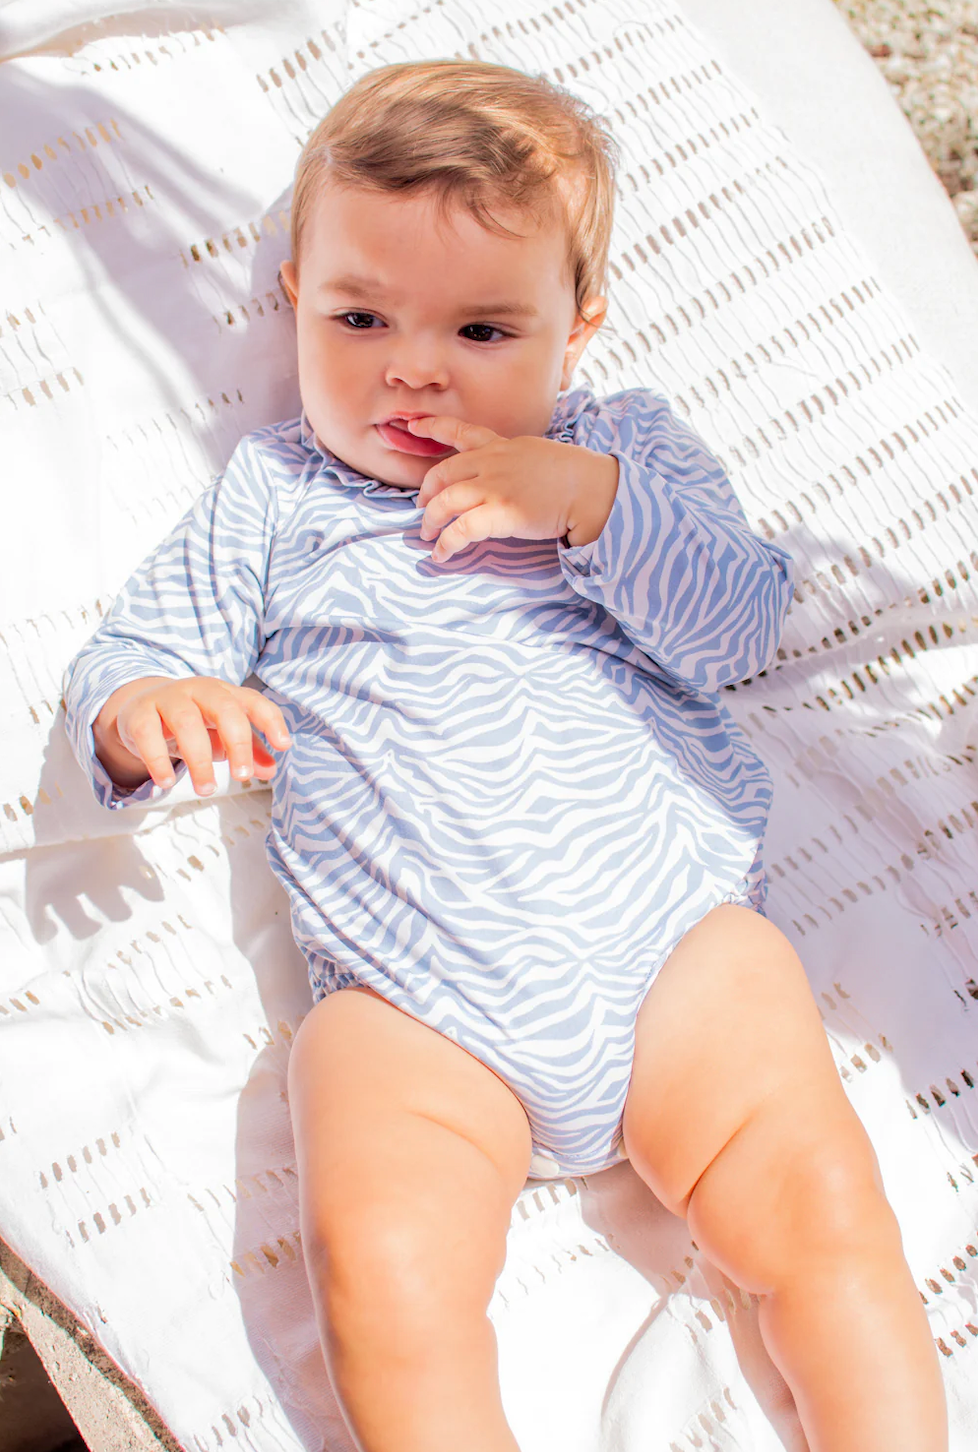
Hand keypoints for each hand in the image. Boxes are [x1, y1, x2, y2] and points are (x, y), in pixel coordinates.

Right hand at [100, 676, 290, 795]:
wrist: (140, 708)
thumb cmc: (193, 722)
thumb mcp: (221, 735)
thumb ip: (248, 752)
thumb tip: (270, 770)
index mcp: (225, 694)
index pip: (253, 701)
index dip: (270, 720)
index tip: (283, 745)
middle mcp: (199, 690)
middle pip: (224, 708)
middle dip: (238, 742)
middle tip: (242, 777)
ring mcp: (167, 699)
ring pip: (186, 722)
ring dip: (199, 759)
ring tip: (207, 789)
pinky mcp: (139, 714)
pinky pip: (147, 734)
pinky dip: (157, 760)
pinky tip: (167, 782)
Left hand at [409, 416, 618, 563]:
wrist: (591, 488)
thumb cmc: (573, 476)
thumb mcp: (537, 454)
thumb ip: (513, 461)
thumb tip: (504, 477)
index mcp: (502, 446)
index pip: (462, 431)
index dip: (434, 428)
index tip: (415, 426)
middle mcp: (492, 462)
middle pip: (442, 473)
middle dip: (426, 491)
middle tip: (423, 507)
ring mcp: (494, 487)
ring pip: (445, 501)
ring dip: (430, 520)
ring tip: (427, 534)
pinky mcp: (500, 513)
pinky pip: (460, 530)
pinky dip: (446, 543)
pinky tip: (441, 553)